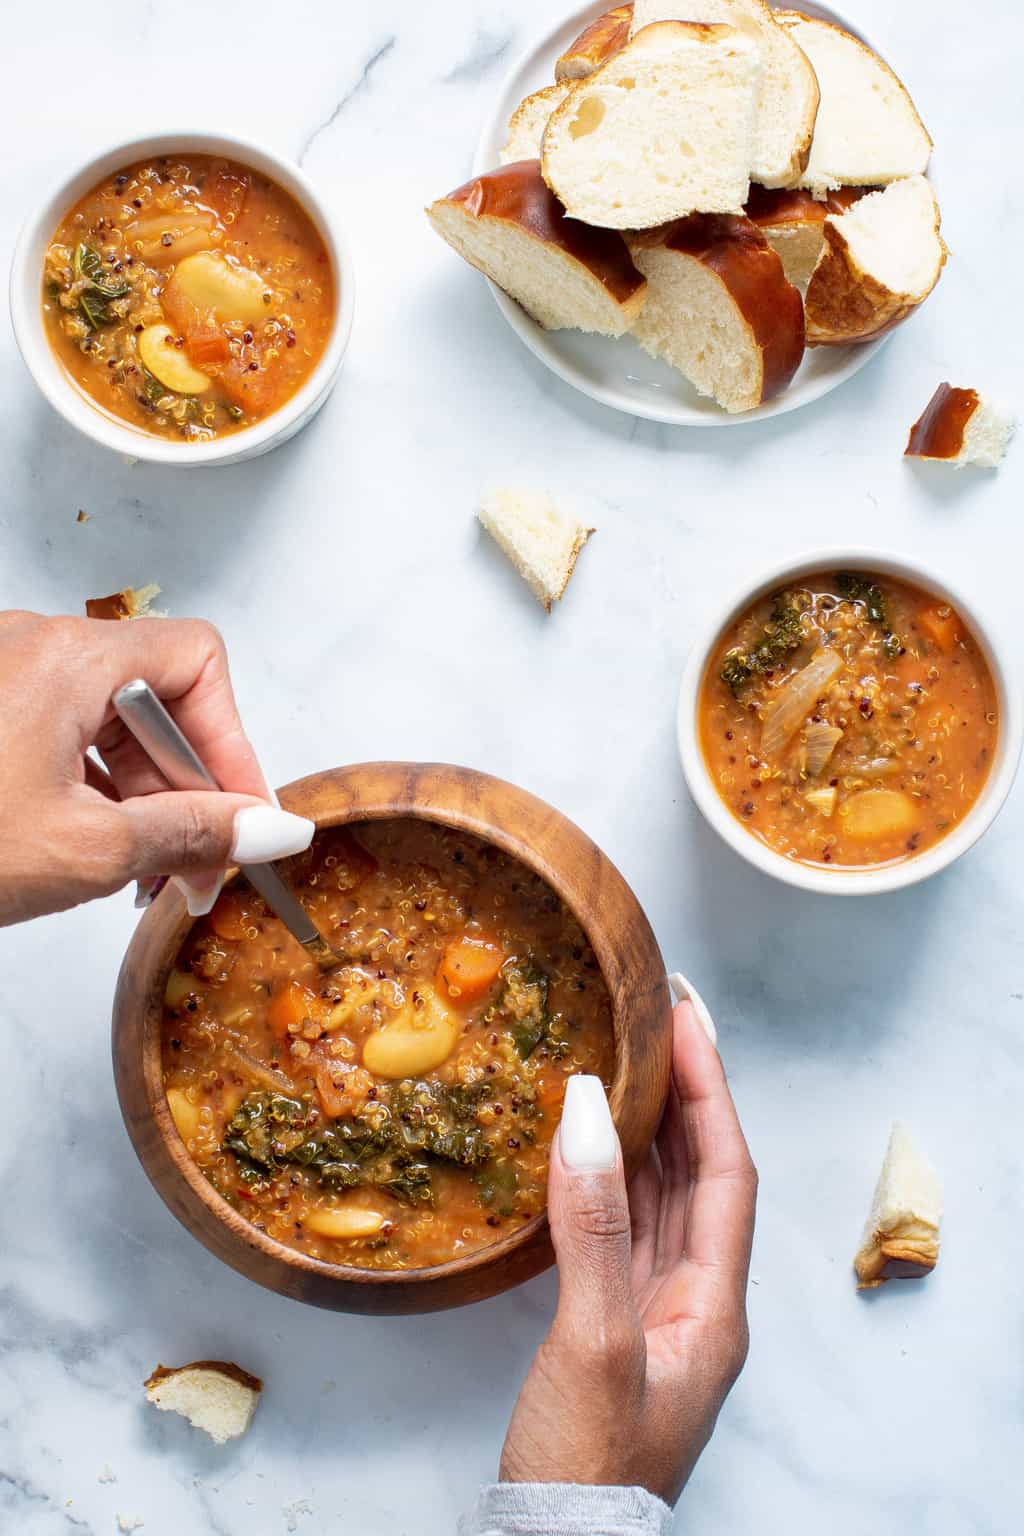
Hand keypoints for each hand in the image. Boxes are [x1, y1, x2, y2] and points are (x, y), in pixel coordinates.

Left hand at [0, 611, 312, 926]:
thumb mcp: (89, 849)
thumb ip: (194, 833)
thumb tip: (271, 830)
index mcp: (68, 657)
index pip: (199, 662)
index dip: (232, 741)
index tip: (245, 811)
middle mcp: (35, 647)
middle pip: (159, 695)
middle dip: (189, 782)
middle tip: (204, 860)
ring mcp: (6, 673)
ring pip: (112, 719)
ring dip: (144, 789)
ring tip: (150, 865)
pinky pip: (66, 731)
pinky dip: (97, 783)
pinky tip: (102, 840)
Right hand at [500, 992, 756, 1503]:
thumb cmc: (589, 1467)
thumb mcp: (593, 1341)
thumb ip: (594, 1225)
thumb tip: (586, 1111)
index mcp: (715, 1306)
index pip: (727, 1169)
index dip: (709, 1087)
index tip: (684, 1017)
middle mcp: (697, 1302)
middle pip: (702, 1175)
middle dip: (685, 1092)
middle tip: (654, 1018)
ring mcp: (657, 1314)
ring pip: (664, 1199)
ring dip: (649, 1128)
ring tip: (624, 1059)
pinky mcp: (616, 1327)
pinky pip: (625, 1229)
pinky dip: (610, 1177)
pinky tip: (585, 1148)